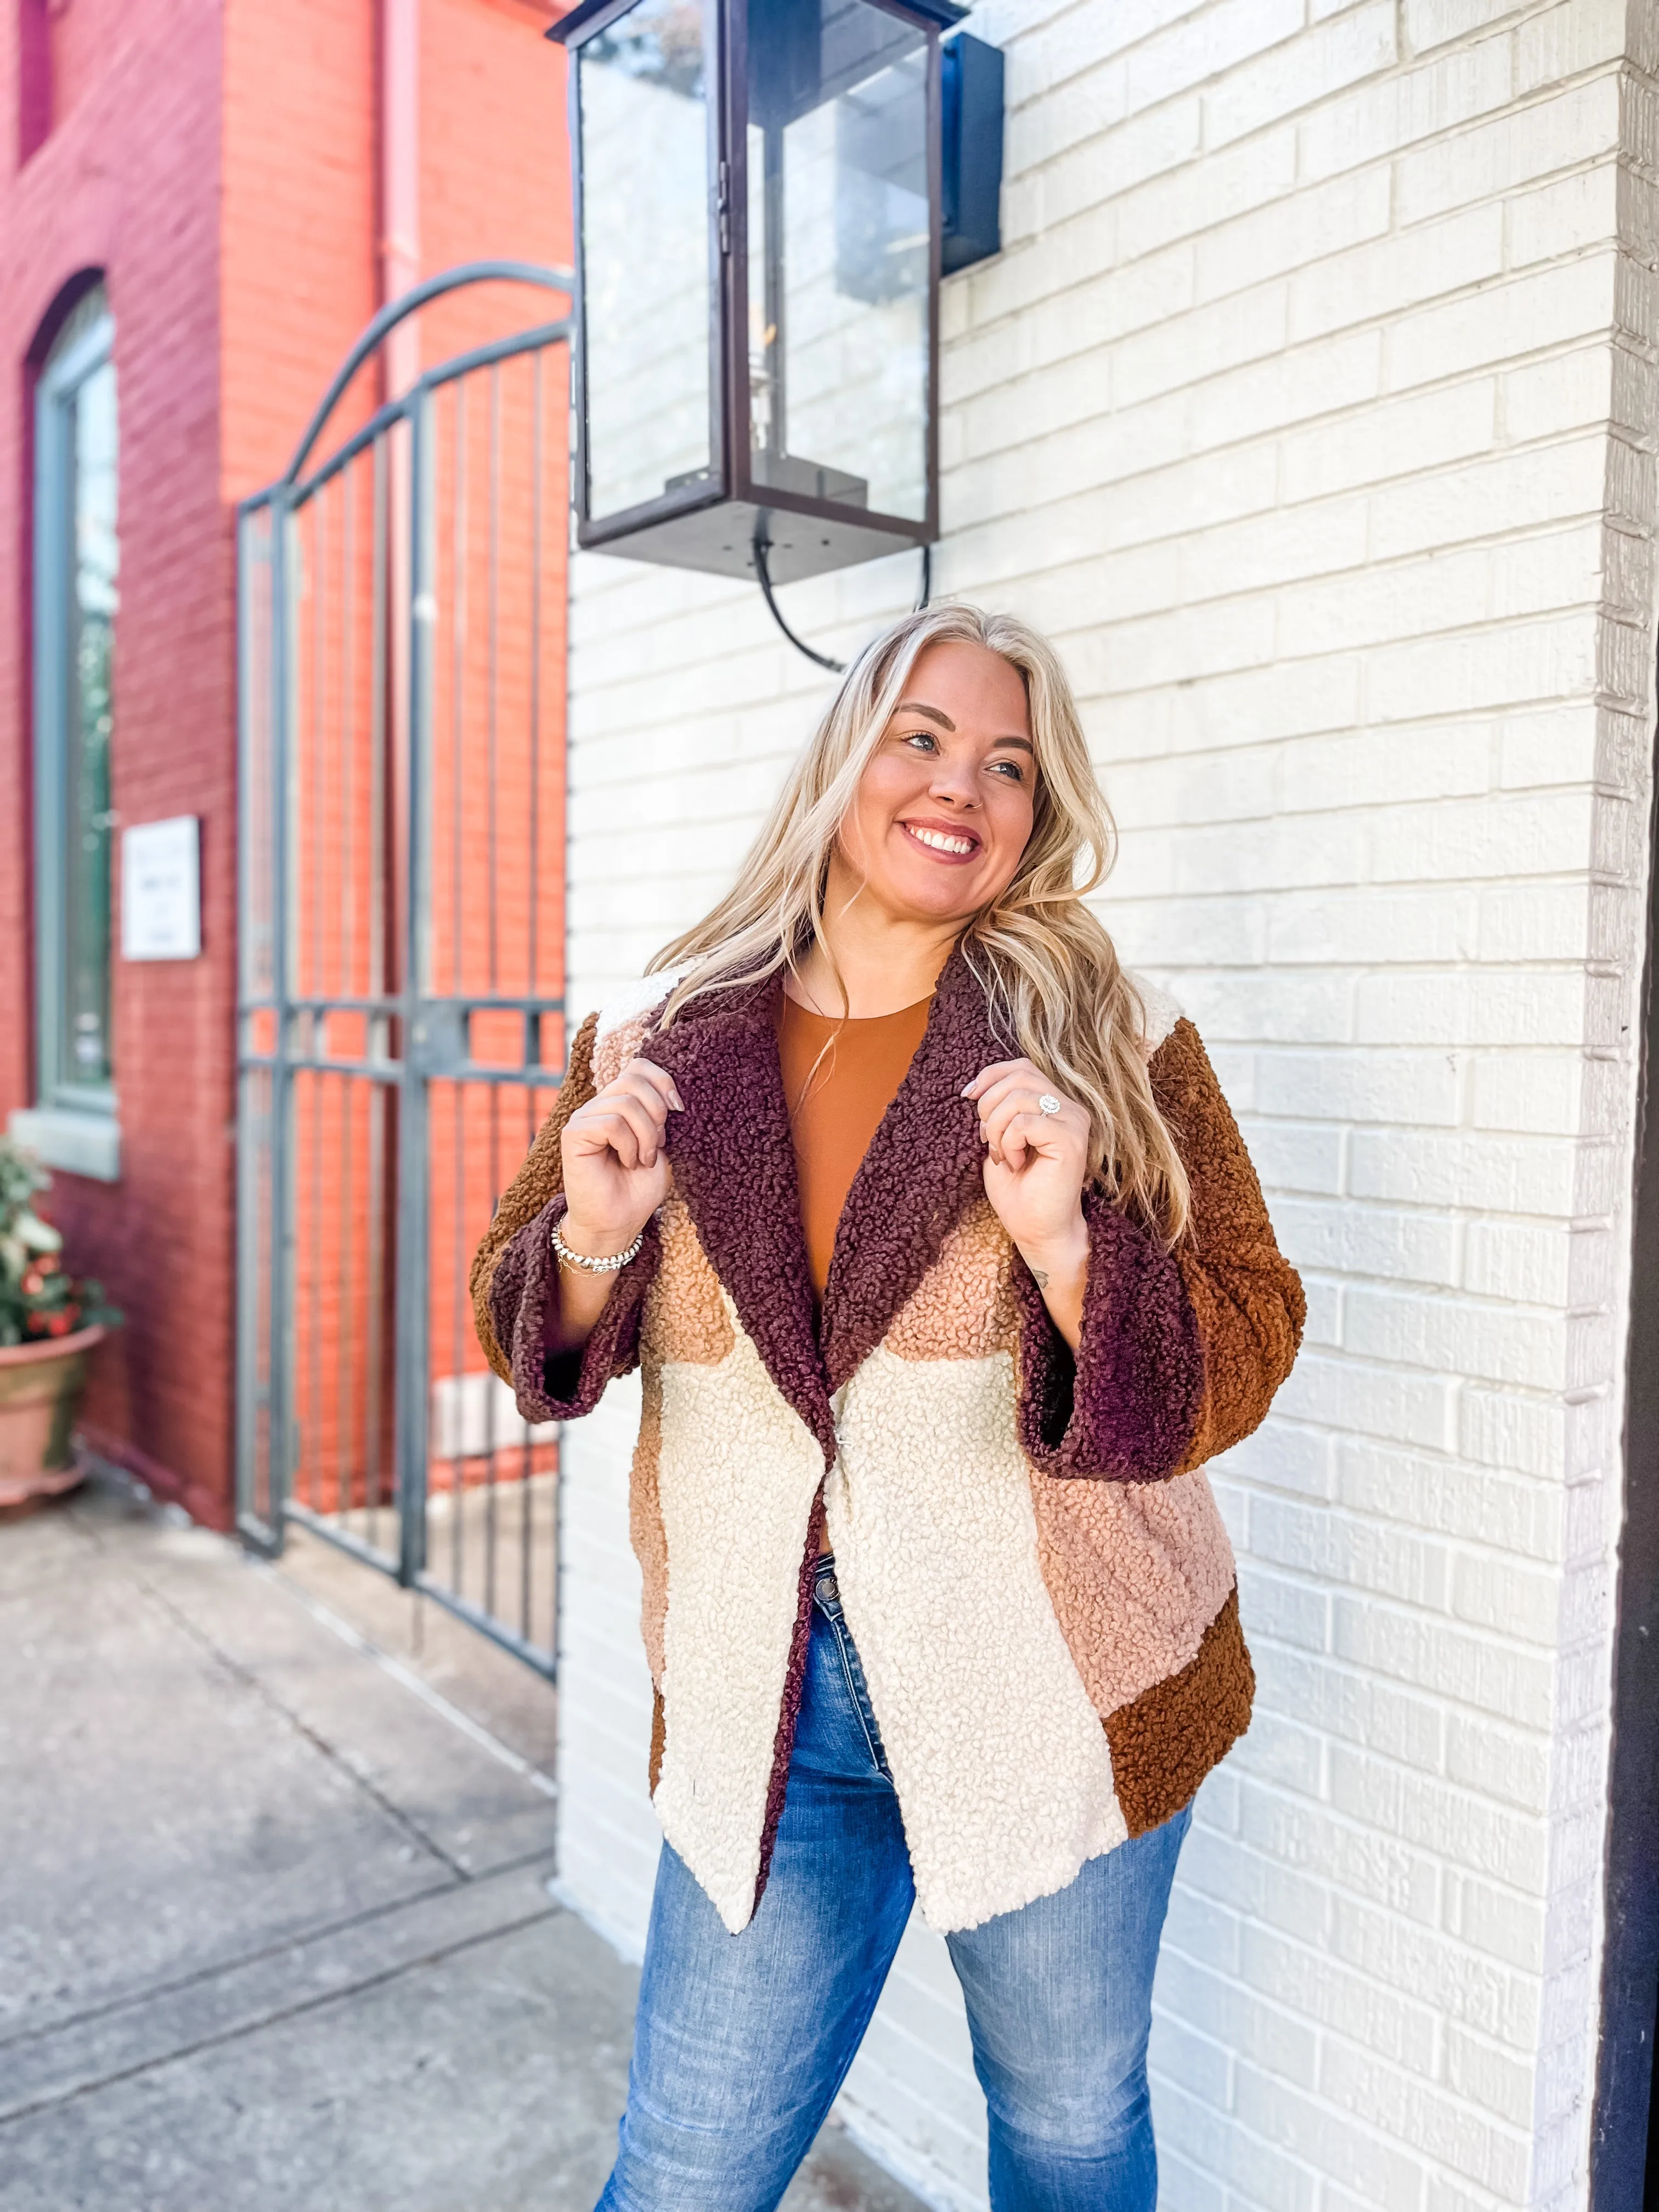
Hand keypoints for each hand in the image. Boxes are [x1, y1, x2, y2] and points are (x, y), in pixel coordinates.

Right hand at [559, 1058, 680, 1256]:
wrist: (618, 1223)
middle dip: (658, 1112)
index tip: (679, 1110)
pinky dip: (629, 1145)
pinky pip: (611, 1123)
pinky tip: (627, 1163)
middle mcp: (599, 1105)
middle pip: (634, 1079)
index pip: (639, 1066)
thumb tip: (673, 1092)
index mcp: (619, 1103)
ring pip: (625, 1102)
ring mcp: (583, 1118)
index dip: (663, 1081)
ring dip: (646, 1135)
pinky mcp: (573, 1134)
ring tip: (643, 1159)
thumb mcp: (662, 1145)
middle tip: (659, 1144)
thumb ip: (663, 1116)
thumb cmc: (639, 1187)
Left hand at [963, 1060, 1089, 1324]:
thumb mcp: (999, 1139)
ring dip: (996, 1127)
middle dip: (988, 1105)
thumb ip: (997, 1109)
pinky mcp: (1070, 1140)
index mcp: (1056, 1104)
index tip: (967, 1097)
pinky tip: (1015, 1163)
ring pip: (1019, 1098)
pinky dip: (1009, 1142)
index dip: (990, 1075)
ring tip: (1002, 1155)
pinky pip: (1025, 1122)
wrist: (1036, 1230)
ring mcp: (1074, 1123)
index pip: (1022, 1066)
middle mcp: (1071, 1108)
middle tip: (986, 1138)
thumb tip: (975, 1087)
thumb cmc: (1018, 1190)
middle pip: (1019, 1076)